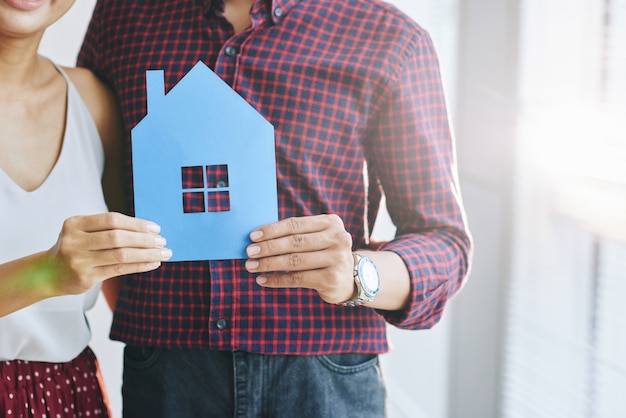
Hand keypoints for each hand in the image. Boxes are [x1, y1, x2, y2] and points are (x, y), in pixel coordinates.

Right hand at [48, 212, 170, 294]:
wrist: (49, 273)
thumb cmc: (75, 248)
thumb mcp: (84, 232)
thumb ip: (108, 228)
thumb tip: (148, 230)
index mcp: (75, 223)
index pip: (112, 219)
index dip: (136, 223)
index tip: (155, 228)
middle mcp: (75, 241)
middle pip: (117, 237)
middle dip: (144, 239)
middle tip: (162, 241)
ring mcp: (79, 260)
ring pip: (121, 255)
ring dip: (147, 254)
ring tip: (163, 253)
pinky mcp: (86, 278)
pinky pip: (119, 270)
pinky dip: (139, 265)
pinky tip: (153, 263)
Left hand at [245, 214, 355, 303]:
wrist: (352, 278)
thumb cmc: (325, 253)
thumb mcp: (318, 238)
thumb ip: (297, 234)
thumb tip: (259, 237)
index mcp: (331, 222)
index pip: (296, 224)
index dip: (273, 230)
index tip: (253, 236)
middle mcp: (337, 238)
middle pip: (295, 242)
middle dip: (268, 247)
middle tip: (249, 251)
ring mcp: (337, 259)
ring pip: (294, 261)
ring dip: (269, 264)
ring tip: (251, 266)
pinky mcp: (332, 279)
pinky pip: (297, 278)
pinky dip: (277, 280)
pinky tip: (263, 280)